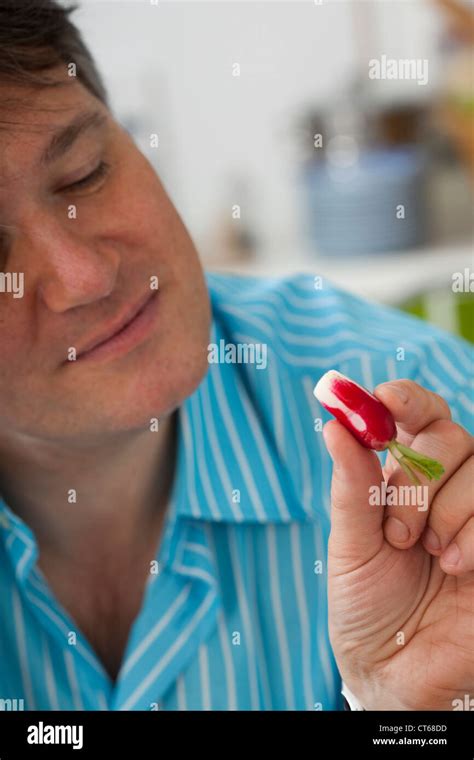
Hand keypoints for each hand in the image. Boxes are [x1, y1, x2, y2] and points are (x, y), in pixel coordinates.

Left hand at [324, 379, 473, 709]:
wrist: (393, 671)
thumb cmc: (367, 604)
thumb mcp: (350, 543)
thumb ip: (351, 485)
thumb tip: (334, 424)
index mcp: (405, 477)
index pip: (418, 415)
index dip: (405, 399)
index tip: (383, 400)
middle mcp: (447, 488)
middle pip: (450, 435)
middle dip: (417, 478)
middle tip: (397, 530)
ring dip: (444, 512)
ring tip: (424, 554)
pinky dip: (472, 537)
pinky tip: (454, 569)